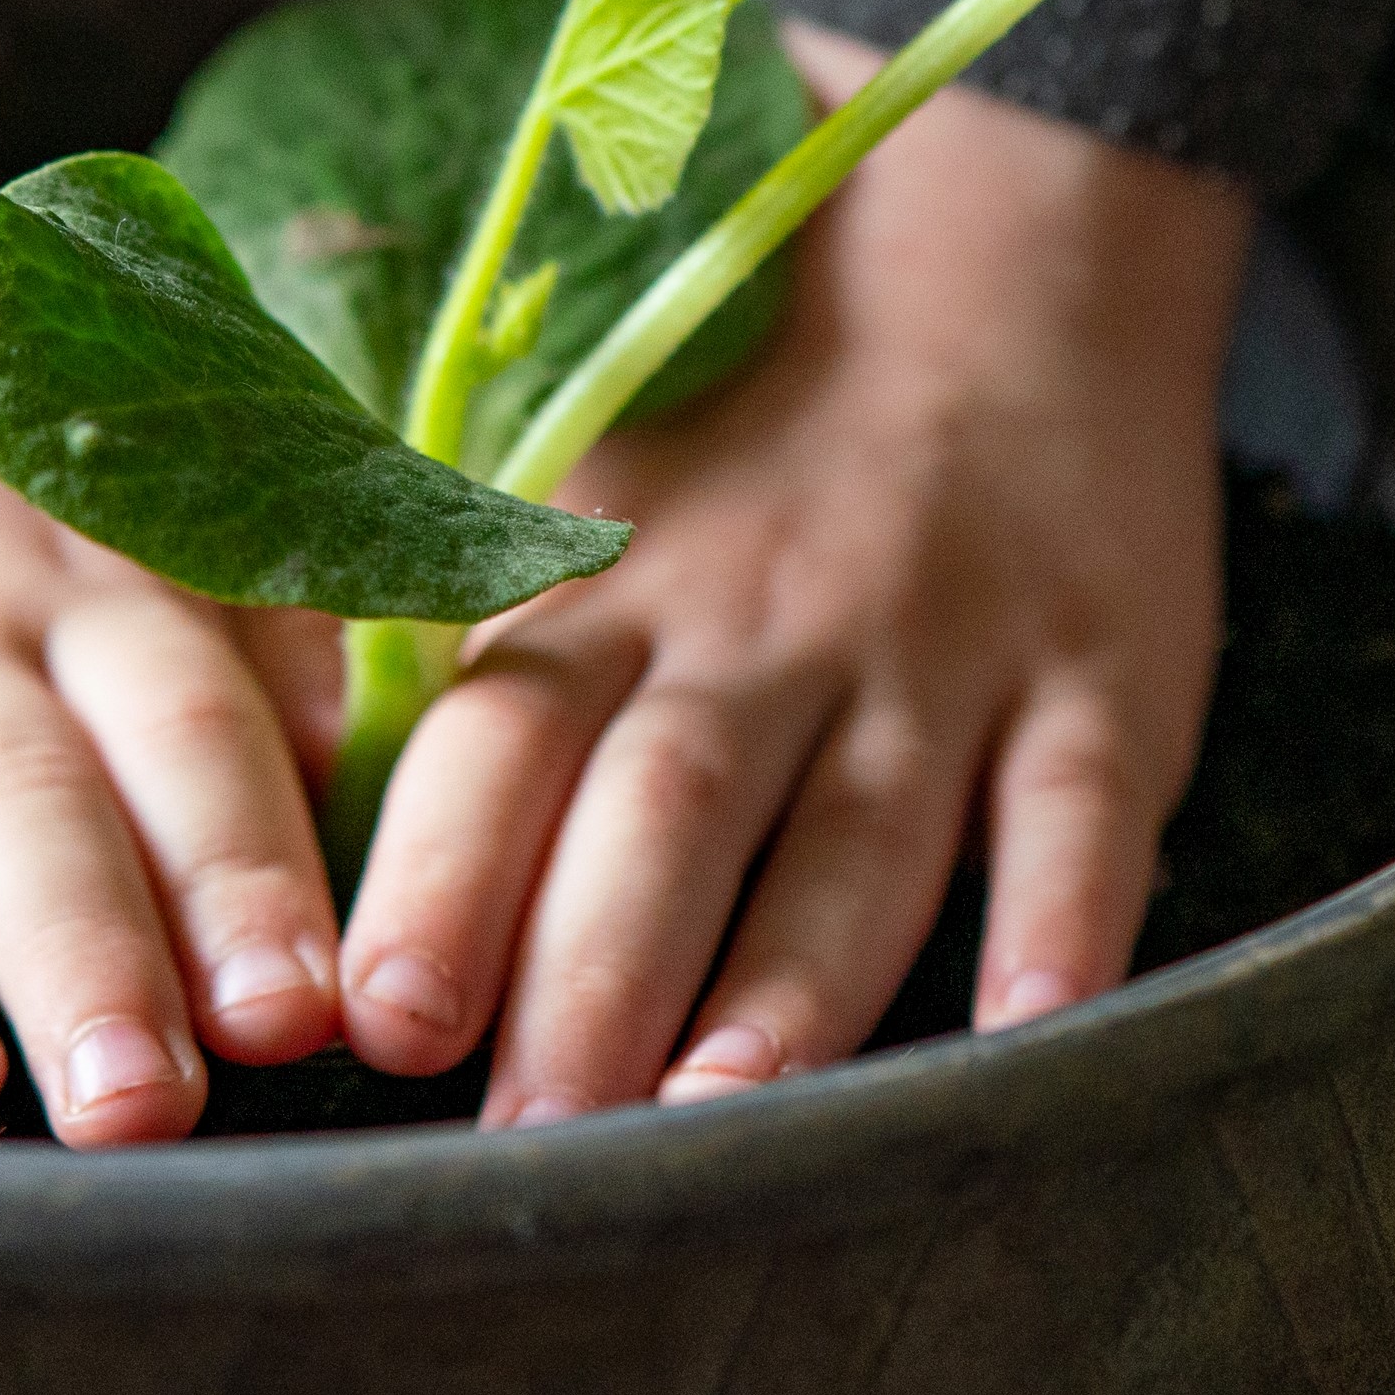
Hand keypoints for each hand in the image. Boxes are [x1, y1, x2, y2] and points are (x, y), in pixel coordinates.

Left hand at [332, 29, 1254, 1121]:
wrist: (1008, 259)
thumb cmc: (751, 453)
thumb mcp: (591, 512)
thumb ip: (471, 665)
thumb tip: (292, 845)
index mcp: (616, 592)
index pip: (507, 743)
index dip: (442, 879)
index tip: (378, 1020)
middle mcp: (767, 626)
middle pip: (667, 813)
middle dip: (591, 977)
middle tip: (531, 1135)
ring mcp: (942, 656)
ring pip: (856, 837)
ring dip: (787, 989)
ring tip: (719, 1129)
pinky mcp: (1102, 683)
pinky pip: (1078, 812)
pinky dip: (1056, 924)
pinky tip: (1021, 1033)